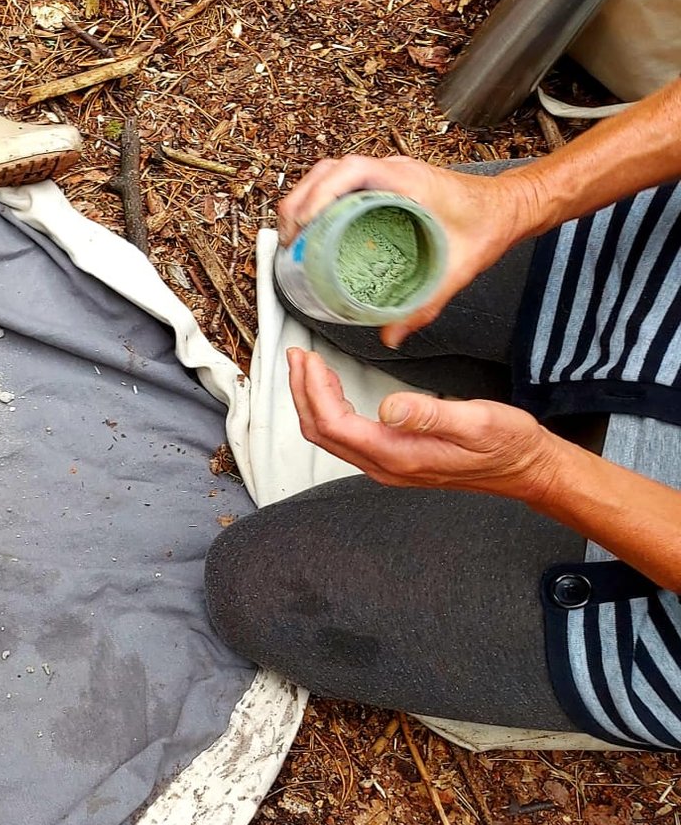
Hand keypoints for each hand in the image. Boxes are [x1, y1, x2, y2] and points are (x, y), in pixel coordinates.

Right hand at [277, 156, 532, 347]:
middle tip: (289, 240)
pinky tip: (317, 227)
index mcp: (408, 181)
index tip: (303, 224)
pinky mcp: (387, 182)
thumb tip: (392, 336)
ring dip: (306, 198)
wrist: (512, 206)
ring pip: (330, 174)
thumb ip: (426, 305)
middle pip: (328, 172)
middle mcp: (393, 171)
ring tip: (295, 235)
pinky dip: (321, 199)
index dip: (318, 194)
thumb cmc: (490, 224)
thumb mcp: (459, 268)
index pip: (349, 172)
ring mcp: (388, 174)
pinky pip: (343, 182)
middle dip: (299, 201)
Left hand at [289, 347, 558, 497]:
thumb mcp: (477, 422)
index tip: (308, 358)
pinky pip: (345, 437)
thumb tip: (388, 407)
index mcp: (398, 455)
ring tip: (306, 367)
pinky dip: (329, 409)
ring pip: (329, 436)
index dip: (312, 391)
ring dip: (311, 401)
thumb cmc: (507, 444)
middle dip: (302, 392)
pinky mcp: (392, 459)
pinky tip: (332, 389)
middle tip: (297, 355)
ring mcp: (386, 466)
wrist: (527, 469)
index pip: (334, 423)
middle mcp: (384, 466)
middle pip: (321, 432)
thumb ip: (431, 415)